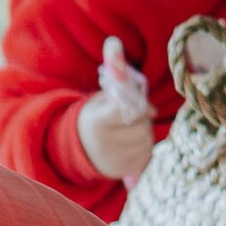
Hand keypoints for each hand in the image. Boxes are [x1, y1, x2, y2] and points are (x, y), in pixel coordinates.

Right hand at [77, 37, 156, 185]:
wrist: (78, 148)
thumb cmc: (96, 115)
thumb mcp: (101, 94)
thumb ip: (115, 74)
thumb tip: (121, 54)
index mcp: (97, 122)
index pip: (130, 108)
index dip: (137, 103)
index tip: (132, 103)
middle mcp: (104, 144)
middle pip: (142, 124)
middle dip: (141, 117)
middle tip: (129, 116)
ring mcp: (114, 161)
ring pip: (147, 139)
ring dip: (144, 131)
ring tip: (128, 129)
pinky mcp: (123, 172)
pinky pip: (147, 154)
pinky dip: (144, 146)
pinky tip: (130, 142)